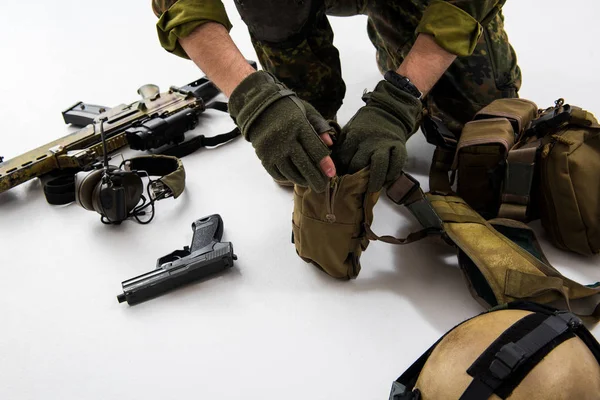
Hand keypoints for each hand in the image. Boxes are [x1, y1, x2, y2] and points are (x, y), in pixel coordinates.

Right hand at [228, 71, 336, 192]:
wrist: (258, 106)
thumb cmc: (287, 108)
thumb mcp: (306, 110)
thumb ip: (320, 126)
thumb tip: (330, 145)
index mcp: (299, 125)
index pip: (315, 149)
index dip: (325, 164)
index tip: (331, 174)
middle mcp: (285, 138)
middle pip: (304, 165)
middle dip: (315, 179)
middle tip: (322, 187)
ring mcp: (272, 149)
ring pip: (290, 172)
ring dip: (302, 180)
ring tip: (310, 183)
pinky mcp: (263, 156)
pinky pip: (277, 173)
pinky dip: (287, 178)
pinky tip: (294, 178)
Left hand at [333, 80, 422, 192]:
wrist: (388, 112)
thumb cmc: (364, 128)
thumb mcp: (349, 132)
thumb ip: (341, 147)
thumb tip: (329, 167)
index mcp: (354, 136)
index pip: (343, 158)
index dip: (340, 171)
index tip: (338, 180)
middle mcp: (369, 140)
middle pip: (359, 163)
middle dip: (355, 177)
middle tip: (352, 188)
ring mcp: (385, 144)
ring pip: (379, 165)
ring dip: (374, 180)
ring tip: (371, 190)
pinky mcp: (399, 147)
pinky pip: (396, 164)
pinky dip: (391, 175)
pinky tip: (386, 180)